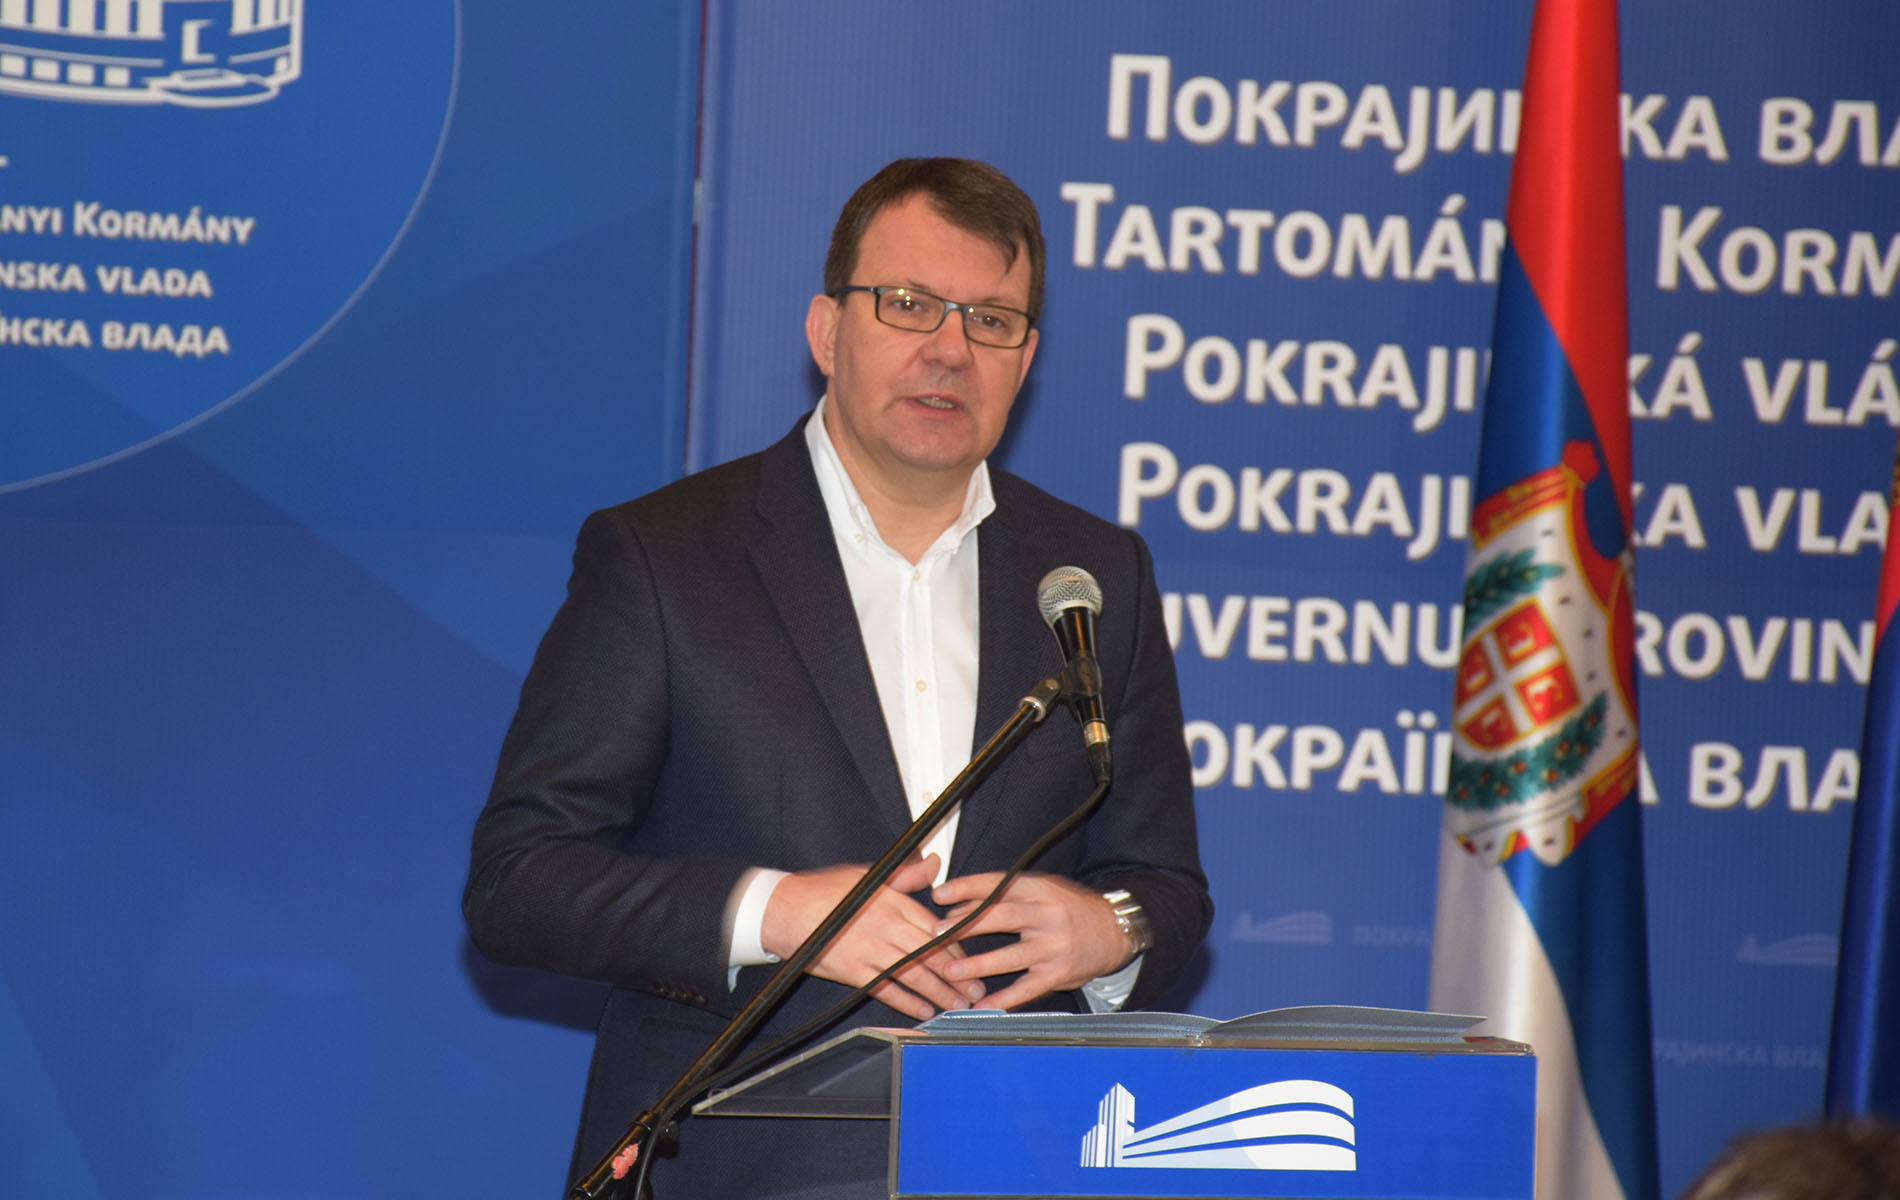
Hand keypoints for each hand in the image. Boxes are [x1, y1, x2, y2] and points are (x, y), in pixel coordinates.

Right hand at [761, 854, 985, 1020]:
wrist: (785, 910)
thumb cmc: (825, 891)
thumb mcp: (869, 876)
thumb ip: (905, 875)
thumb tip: (932, 864)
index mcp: (893, 902)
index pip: (936, 928)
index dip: (957, 947)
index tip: (970, 960)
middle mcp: (887, 927)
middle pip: (932, 955)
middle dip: (958, 975)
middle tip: (977, 989)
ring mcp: (871, 951)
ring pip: (915, 975)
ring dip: (941, 992)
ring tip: (958, 1005)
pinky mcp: (854, 971)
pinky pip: (888, 990)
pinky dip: (908, 1002)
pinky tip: (924, 1011)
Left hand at [929, 872, 1131, 1010]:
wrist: (1114, 930)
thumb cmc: (1070, 908)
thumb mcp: (1042, 891)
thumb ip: (1004, 894)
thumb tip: (957, 903)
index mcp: (1038, 889)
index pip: (997, 884)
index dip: (966, 888)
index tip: (940, 894)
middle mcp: (1046, 915)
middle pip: (1001, 917)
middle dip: (966, 925)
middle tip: (937, 933)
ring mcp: (1053, 946)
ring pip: (1010, 956)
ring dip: (978, 965)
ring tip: (951, 972)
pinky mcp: (1058, 973)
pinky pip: (1027, 988)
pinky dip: (1004, 1000)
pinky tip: (982, 1007)